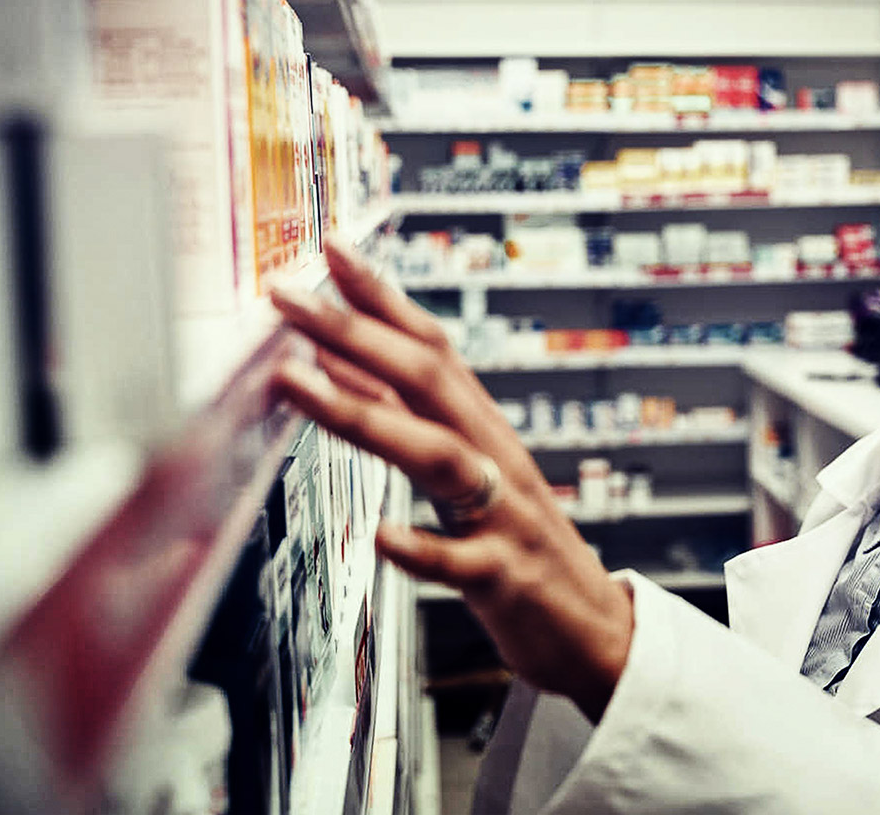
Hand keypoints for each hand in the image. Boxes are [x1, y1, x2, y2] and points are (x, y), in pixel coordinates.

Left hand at [269, 240, 632, 720]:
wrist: (594, 630)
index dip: (381, 297)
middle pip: (428, 379)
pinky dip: (422, 548)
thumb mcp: (466, 476)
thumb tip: (332, 364)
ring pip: (438, 453)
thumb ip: (406, 419)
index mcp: (484, 430)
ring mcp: (504, 516)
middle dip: (352, 332)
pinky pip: (463, 563)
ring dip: (363, 414)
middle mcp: (496, 458)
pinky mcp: (506, 578)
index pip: (432, 346)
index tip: (330, 248)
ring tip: (295, 384)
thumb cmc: (519, 549)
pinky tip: (380, 537)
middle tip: (285, 296)